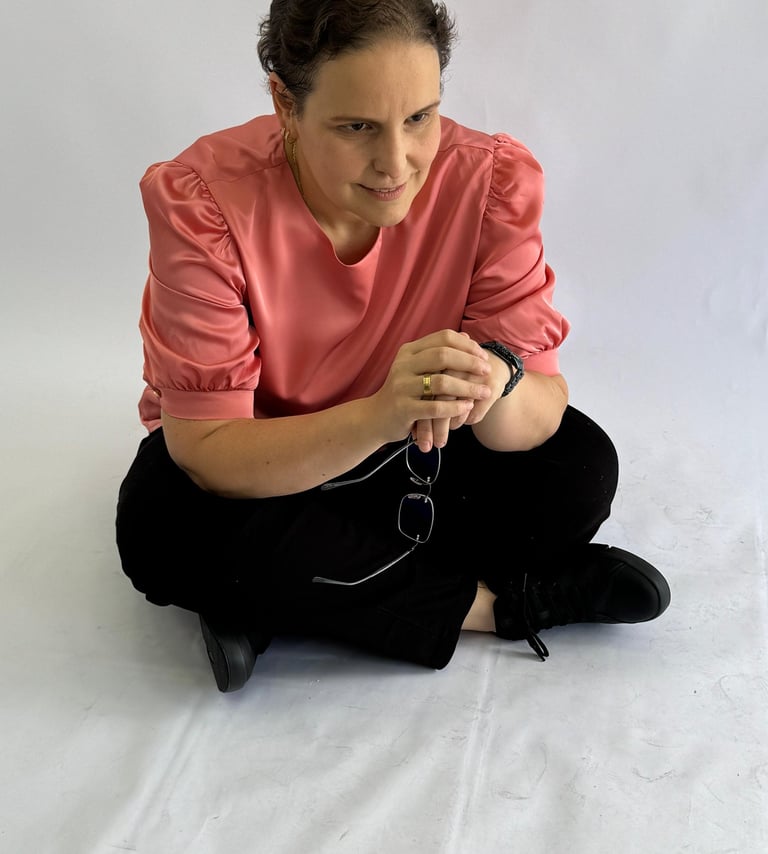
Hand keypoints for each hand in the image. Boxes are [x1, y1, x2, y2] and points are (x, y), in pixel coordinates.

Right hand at [369, 330, 491, 449]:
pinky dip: (455, 407)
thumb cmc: (404, 392)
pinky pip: (434, 407)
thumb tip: (467, 336)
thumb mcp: (417, 368)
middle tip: (487, 371)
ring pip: (441, 382)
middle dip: (470, 362)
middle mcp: (403, 365)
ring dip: (467, 387)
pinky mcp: (403, 409)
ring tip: (484, 392)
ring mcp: (401, 387)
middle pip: (443, 355)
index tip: (483, 356)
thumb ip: (439, 353)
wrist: (376, 418)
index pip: (443, 338)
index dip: (467, 345)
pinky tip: (467, 407)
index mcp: (409, 351)